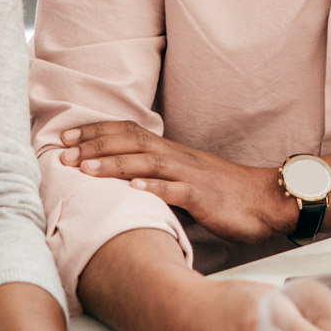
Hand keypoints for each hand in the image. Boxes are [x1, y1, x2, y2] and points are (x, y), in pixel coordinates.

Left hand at [60, 122, 292, 243]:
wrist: (267, 199)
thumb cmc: (225, 192)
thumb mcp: (186, 179)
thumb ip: (158, 176)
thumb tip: (124, 180)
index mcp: (172, 152)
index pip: (128, 132)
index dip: (96, 132)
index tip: (66, 137)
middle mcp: (178, 158)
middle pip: (131, 142)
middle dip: (95, 146)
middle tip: (63, 153)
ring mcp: (191, 176)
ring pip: (148, 164)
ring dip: (115, 165)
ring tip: (86, 170)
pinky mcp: (205, 198)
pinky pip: (177, 191)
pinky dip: (154, 189)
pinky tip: (134, 190)